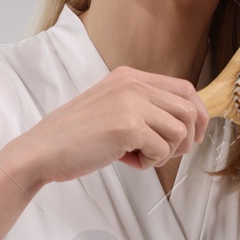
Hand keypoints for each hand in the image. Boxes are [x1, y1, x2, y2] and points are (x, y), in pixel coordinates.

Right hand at [9, 66, 207, 187]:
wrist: (43, 150)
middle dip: (184, 139)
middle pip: (188, 110)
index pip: (184, 88)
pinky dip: (149, 163)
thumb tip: (185, 123)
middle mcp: (132, 84)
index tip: (193, 136)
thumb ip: (142, 106)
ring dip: (164, 153)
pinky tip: (127, 160)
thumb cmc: (75, 137)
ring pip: (179, 132)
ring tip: (138, 156)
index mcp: (129, 76)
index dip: (197, 115)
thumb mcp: (111, 107)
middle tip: (161, 154)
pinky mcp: (128, 126)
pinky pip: (162, 150)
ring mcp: (130, 103)